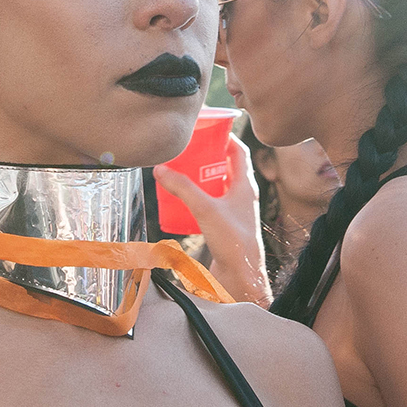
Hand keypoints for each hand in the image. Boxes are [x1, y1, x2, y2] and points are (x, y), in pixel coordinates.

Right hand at [157, 135, 269, 303]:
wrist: (241, 277)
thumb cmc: (233, 242)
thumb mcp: (205, 208)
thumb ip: (183, 188)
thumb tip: (160, 169)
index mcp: (246, 185)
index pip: (239, 151)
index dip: (225, 137)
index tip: (208, 129)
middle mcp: (243, 197)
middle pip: (226, 168)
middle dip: (208, 158)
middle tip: (188, 150)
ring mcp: (235, 212)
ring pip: (219, 187)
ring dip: (202, 179)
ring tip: (182, 172)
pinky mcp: (225, 227)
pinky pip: (212, 205)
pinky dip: (199, 199)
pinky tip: (183, 201)